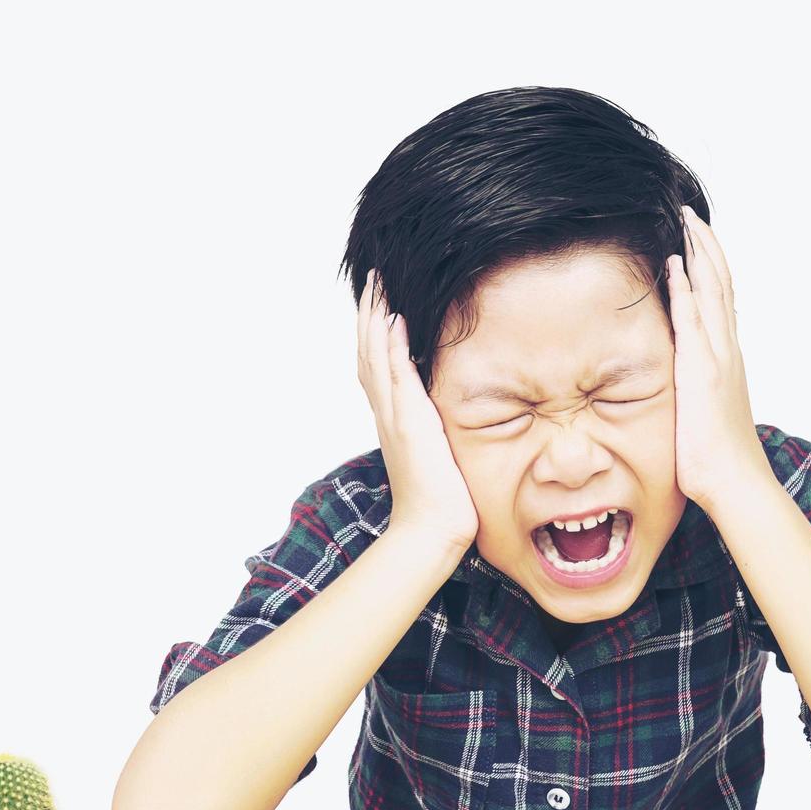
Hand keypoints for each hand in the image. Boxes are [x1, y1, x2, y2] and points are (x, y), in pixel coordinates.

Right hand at [355, 268, 479, 552]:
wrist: (429, 531)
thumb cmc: (440, 502)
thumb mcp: (434, 456)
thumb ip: (432, 431)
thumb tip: (442, 418)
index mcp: (392, 419)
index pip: (377, 366)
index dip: (373, 333)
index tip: (376, 302)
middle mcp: (387, 413)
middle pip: (368, 352)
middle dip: (368, 314)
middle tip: (370, 278)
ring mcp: (395, 416)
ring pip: (376, 357)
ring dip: (374, 318)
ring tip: (377, 284)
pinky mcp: (410, 421)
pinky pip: (398, 375)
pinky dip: (393, 346)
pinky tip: (396, 319)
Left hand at [666, 205, 771, 512]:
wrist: (735, 483)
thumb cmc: (717, 458)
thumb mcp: (706, 411)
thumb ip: (698, 389)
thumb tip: (686, 383)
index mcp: (727, 357)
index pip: (721, 299)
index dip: (711, 266)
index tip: (697, 238)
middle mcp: (727, 350)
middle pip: (720, 284)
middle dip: (706, 246)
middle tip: (691, 214)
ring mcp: (717, 358)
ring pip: (712, 293)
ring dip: (699, 255)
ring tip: (686, 223)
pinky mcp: (702, 371)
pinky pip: (693, 321)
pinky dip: (685, 290)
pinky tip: (674, 266)